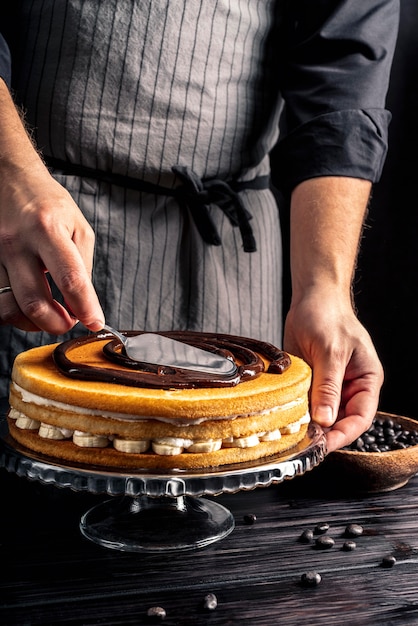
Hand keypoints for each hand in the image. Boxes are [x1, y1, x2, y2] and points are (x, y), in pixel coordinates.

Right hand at [0, 80, 103, 333]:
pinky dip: (14, 312)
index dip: (85, 307)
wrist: (9, 179)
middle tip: (69, 323)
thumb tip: (83, 304)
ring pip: (9, 307)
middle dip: (56, 323)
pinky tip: (27, 306)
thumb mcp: (78, 227)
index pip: (70, 279)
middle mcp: (17, 242)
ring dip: (33, 323)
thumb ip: (82, 266)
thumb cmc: (48, 204)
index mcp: (47, 229)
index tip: (94, 323)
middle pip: (34, 301)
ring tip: (49, 316)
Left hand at [283, 289, 383, 452]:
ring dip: (307, 425)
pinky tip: (283, 419)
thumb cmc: (329, 316)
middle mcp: (348, 387)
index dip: (343, 434)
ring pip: (320, 415)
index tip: (323, 445)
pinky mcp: (309, 381)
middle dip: (323, 434)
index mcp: (366, 380)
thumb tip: (325, 419)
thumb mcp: (330, 352)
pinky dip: (295, 411)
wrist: (311, 297)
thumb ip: (328, 386)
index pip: (360, 417)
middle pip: (340, 421)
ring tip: (291, 435)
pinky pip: (304, 403)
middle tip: (302, 443)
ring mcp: (328, 385)